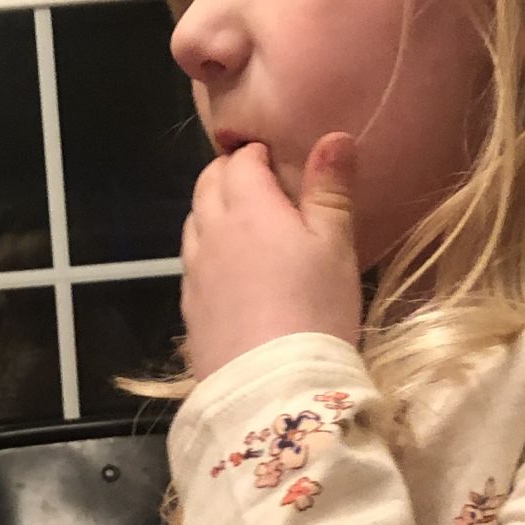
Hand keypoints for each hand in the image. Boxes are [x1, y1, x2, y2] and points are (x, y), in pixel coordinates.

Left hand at [180, 132, 360, 382]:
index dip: (258, 153)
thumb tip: (334, 136)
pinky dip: (207, 252)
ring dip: (213, 211)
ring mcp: (194, 271)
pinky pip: (192, 263)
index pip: (241, 160)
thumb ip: (330, 189)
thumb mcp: (335, 245)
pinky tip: (228, 271)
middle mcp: (211, 231)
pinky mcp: (189, 308)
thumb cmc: (316, 308)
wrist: (272, 388)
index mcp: (248, 206)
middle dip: (229, 174)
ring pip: (194, 222)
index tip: (278, 160)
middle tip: (260, 184)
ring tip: (243, 224)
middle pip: (208, 185)